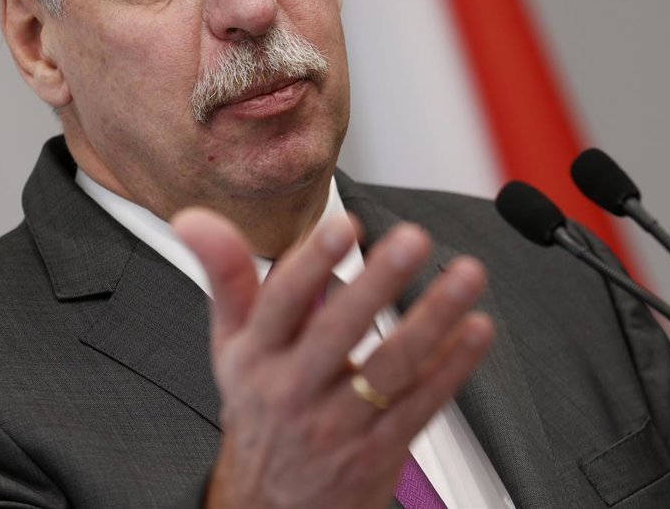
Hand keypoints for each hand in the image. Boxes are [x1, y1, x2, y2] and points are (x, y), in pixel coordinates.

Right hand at [173, 207, 494, 508]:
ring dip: (433, 318)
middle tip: (413, 240)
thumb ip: (225, 275)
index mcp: (256, 355)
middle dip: (377, 283)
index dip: (311, 263)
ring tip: (466, 275)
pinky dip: (452, 366)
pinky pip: (420, 404)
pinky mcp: (378, 452)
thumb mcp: (232, 344)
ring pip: (390, 369)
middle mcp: (293, 389)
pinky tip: (475, 328)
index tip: (344, 226)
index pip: (280, 303)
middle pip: (338, 333)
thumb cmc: (260, 408)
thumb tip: (194, 218)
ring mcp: (337, 424)